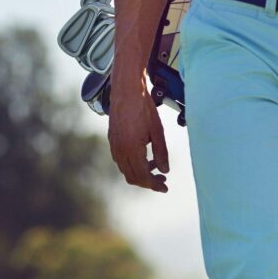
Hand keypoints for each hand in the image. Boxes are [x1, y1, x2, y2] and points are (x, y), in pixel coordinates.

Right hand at [108, 77, 168, 192]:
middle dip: (148, 182)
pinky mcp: (112, 140)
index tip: (165, 187)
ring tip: (155, 166)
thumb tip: (165, 170)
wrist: (126, 91)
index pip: (143, 176)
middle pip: (133, 177)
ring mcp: (114, 145)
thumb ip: (161, 153)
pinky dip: (132, 164)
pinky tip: (143, 157)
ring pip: (125, 170)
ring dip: (140, 173)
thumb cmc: (144, 108)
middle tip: (162, 179)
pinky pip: (120, 160)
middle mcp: (120, 150)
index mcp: (132, 149)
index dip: (155, 185)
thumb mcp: (158, 131)